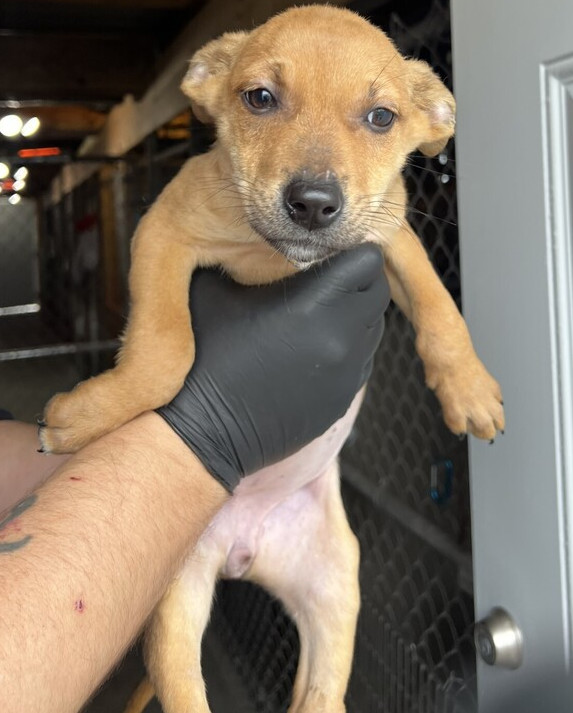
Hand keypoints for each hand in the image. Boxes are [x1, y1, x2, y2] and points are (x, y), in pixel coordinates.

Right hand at [158, 243, 389, 490]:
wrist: (199, 432)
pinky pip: (361, 362)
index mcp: (313, 304)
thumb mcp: (215, 289)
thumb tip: (276, 235)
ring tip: (315, 313)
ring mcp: (345, 374)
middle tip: (325, 277)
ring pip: (373, 328)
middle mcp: (340, 339)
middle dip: (358, 280)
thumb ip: (250, 255)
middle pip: (378, 292)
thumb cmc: (201, 358)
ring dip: (354, 314)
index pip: (368, 261)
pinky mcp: (340, 400)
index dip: (352, 250)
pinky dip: (346, 348)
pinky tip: (309, 348)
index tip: (331, 250)